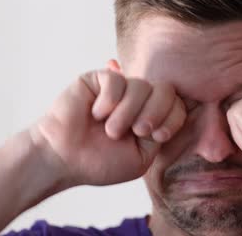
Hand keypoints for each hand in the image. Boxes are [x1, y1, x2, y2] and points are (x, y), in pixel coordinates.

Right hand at [31, 61, 186, 186]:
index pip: (178, 105)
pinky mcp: (99, 79)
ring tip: (110, 129)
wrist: (63, 159)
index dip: (172, 118)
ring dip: (127, 112)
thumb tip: (172, 104)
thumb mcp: (141, 157)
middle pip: (166, 89)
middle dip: (155, 112)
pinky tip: (96, 114)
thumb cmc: (99, 162)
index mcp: (151, 117)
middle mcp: (138, 100)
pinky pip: (117, 79)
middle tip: (137, 130)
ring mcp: (120, 88)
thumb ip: (159, 133)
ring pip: (141, 85)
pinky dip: (109, 101)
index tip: (156, 136)